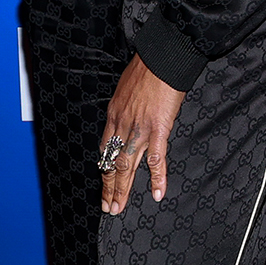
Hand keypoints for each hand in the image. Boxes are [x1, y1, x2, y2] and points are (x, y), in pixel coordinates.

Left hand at [100, 54, 185, 214]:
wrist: (162, 57)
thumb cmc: (147, 66)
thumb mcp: (126, 86)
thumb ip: (126, 104)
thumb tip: (130, 112)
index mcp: (114, 114)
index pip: (105, 148)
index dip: (104, 167)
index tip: (104, 182)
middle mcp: (122, 124)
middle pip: (112, 162)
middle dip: (109, 187)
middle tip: (107, 207)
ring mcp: (140, 129)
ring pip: (127, 165)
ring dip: (122, 189)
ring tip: (119, 207)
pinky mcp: (158, 128)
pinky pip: (156, 159)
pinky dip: (157, 178)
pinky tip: (156, 193)